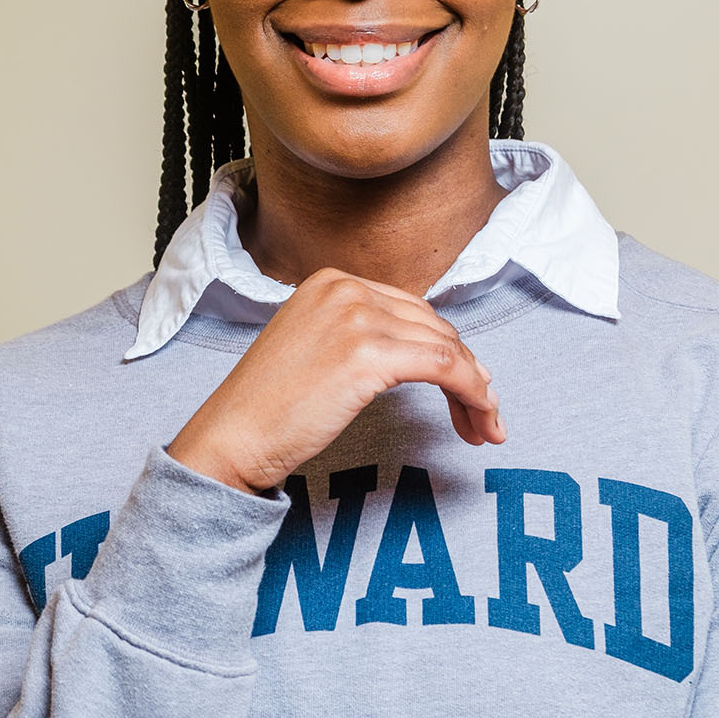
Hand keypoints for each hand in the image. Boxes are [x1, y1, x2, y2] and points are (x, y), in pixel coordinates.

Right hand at [167, 266, 505, 494]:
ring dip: (477, 389)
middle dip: (466, 372)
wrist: (233, 436)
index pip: (411, 310)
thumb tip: (424, 354)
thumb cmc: (268, 408)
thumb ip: (359, 337)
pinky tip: (480, 421)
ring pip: (448, 347)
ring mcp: (357, 316)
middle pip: (434, 326)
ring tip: (485, 427)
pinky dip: (472, 393)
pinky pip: (446, 366)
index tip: (465, 389)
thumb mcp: (313, 348)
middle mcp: (346, 288)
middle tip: (481, 417)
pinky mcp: (369, 353)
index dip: (446, 350)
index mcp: (331, 281)